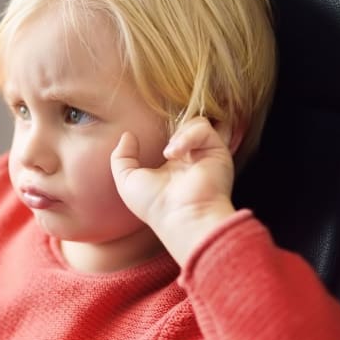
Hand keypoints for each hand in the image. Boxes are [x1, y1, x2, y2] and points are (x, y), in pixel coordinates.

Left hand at [110, 116, 236, 265]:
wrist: (180, 216)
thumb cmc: (154, 205)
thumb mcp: (127, 180)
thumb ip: (122, 157)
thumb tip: (127, 135)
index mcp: (172, 165)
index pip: (170, 136)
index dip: (159, 131)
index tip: (144, 138)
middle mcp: (191, 158)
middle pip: (184, 125)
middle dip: (171, 127)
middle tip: (164, 148)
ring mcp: (205, 154)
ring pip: (195, 123)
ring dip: (179, 135)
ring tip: (169, 154)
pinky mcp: (217, 151)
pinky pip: (203, 129)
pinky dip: (188, 137)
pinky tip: (176, 154)